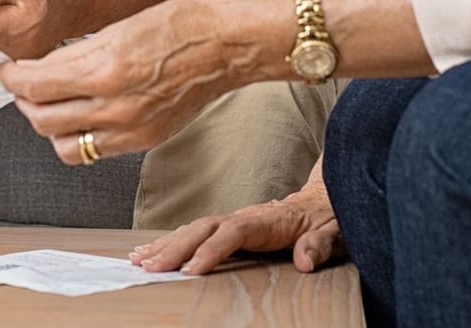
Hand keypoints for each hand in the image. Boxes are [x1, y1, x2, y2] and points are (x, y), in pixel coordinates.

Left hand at [0, 0, 245, 163]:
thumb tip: (43, 68)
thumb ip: (76, 53)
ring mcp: (130, 129)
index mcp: (104, 69)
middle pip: (42, 118)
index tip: (8, 70)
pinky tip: (79, 118)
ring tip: (47, 106)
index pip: (35, 84)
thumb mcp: (117, 26)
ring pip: (63, 144)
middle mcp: (114, 105)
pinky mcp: (143, 141)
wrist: (223, 46)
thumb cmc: (179, 26)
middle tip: (20, 86)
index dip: (12, 78)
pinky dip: (77, 138)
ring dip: (46, 126)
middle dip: (22, 101)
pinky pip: (94, 152)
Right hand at [130, 168, 341, 275]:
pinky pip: (196, 231)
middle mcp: (245, 216)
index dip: (211, 250)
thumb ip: (318, 245)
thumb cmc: (327, 218)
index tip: (191, 270)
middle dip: (174, 247)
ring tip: (139, 259)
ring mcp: (235, 219)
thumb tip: (305, 261)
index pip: (232, 233)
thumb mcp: (332, 231)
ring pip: (193, 228)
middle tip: (150, 267)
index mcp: (267, 220)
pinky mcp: (229, 225)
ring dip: (165, 243)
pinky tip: (153, 250)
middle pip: (203, 228)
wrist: (324, 199)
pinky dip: (172, 240)